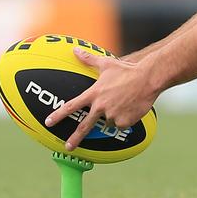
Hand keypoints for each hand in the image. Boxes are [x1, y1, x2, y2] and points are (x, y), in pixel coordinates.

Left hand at [44, 48, 159, 151]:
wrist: (147, 79)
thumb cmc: (126, 70)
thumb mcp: (106, 64)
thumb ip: (89, 60)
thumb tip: (74, 50)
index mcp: (94, 94)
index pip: (72, 106)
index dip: (59, 115)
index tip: (48, 122)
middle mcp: (101, 106)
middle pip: (84, 126)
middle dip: (75, 138)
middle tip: (68, 147)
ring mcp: (112, 115)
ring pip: (108, 121)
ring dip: (112, 115)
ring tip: (123, 101)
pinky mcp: (124, 122)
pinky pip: (121, 124)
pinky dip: (124, 119)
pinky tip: (130, 107)